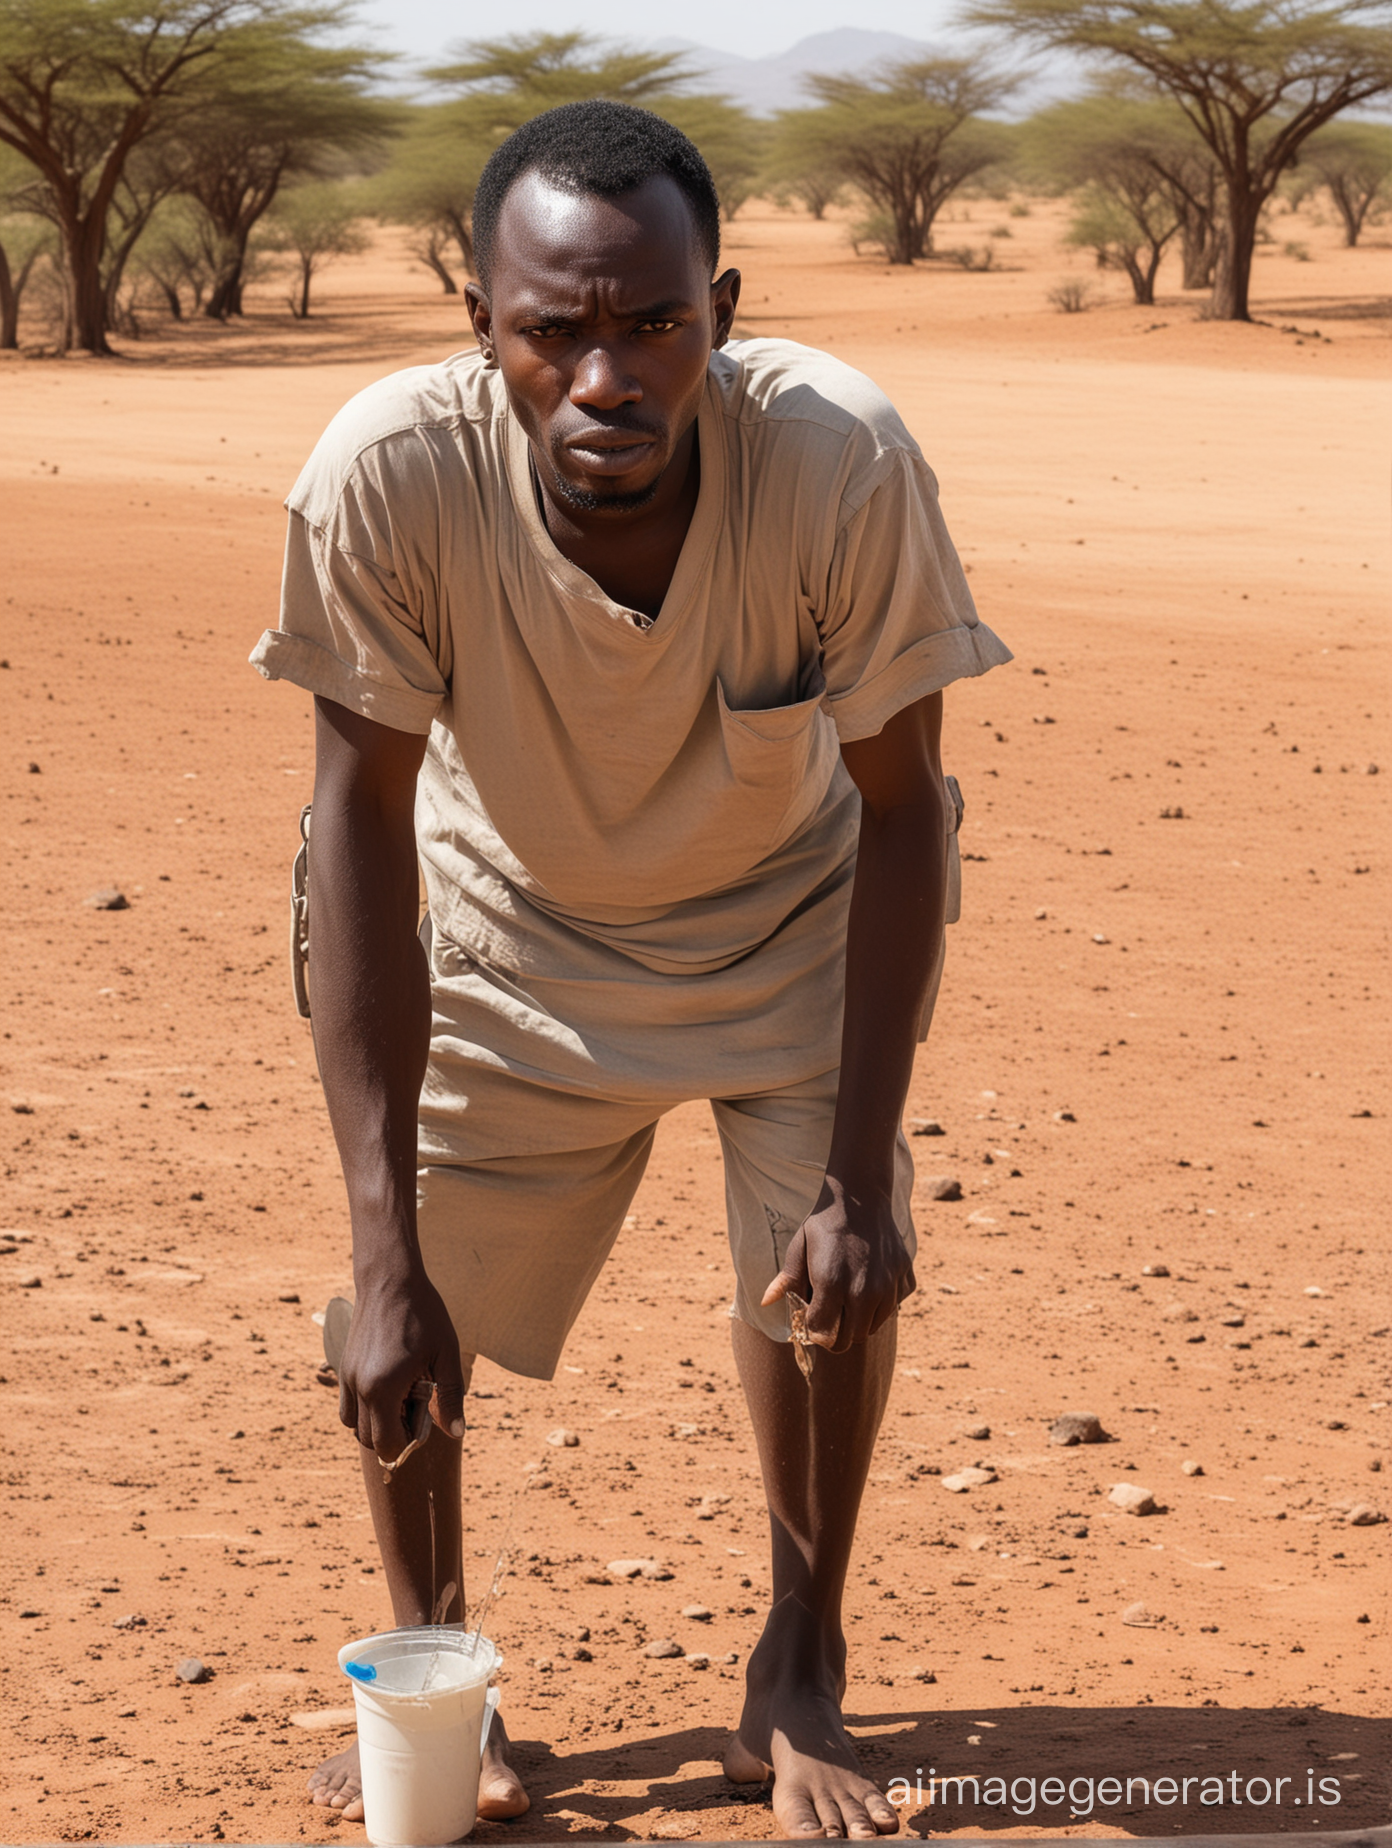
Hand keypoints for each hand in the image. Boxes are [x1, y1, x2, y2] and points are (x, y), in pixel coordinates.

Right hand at [338, 1262, 466, 1460]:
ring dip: (376, 1423)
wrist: (390, 1280)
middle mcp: (359, 1387)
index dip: (408, 1442)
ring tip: (401, 1396)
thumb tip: (456, 1433)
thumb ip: (451, 1396)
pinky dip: (364, 1408)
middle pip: (368, 1440)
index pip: (387, 1444)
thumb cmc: (424, 1314)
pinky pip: (347, 1406)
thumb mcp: (446, 1354)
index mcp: (384, 1388)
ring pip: (353, 1425)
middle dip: (393, 1434)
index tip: (424, 1420)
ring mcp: (346, 1377)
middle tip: (415, 1406)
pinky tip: (388, 1386)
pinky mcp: (343, 1367)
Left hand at [761, 1175, 915, 1352]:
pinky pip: (893, 1307)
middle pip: (848, 1340)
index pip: (823, 1335)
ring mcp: (888, 1286)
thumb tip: (765, 1302)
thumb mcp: (799, 1248)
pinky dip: (881, 1303)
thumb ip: (787, 1280)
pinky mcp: (904, 1279)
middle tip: (829, 1316)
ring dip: (859, 1320)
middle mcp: (864, 1291)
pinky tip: (870, 1281)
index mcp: (832, 1284)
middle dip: (835, 1334)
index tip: (812, 1320)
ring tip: (848, 1297)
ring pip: (872, 1327)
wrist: (861, 1196)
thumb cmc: (826, 1223)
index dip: (814, 1331)